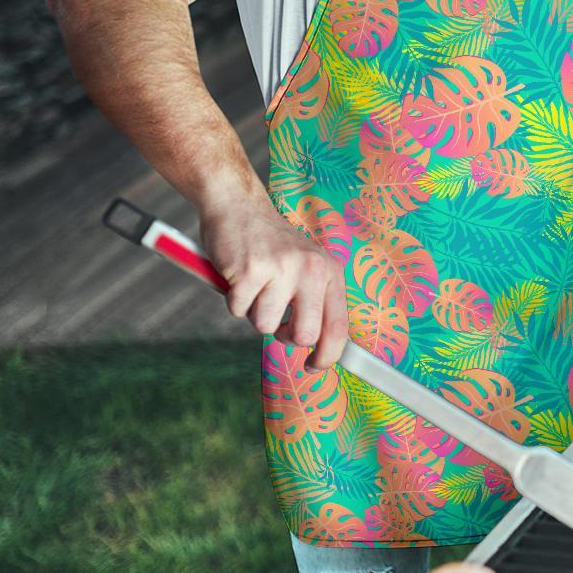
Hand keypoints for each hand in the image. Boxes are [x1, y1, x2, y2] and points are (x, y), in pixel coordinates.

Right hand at [199, 197, 347, 370]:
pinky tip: (238, 276)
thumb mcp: (306, 266)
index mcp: (330, 271)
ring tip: (255, 284)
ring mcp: (282, 269)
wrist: (238, 205)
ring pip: (265, 326)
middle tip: (275, 318)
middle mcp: (311, 270)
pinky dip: (233, 300)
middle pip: (305, 335)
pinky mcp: (250, 271)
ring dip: (254, 312)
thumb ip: (315, 301)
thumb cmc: (271, 245)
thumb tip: (319, 347)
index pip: (338, 327)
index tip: (313, 367)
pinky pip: (238, 310)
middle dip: (284, 336)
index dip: (328, 356)